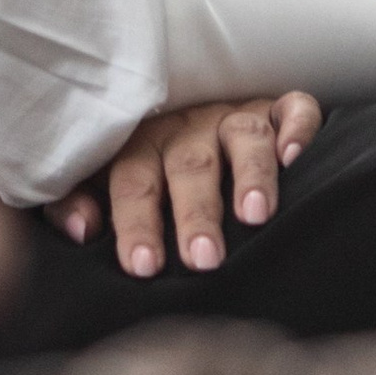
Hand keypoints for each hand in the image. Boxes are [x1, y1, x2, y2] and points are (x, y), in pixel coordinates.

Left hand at [46, 89, 323, 279]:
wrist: (186, 110)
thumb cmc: (141, 168)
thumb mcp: (98, 181)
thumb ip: (77, 203)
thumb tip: (80, 231)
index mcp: (139, 145)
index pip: (132, 181)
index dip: (136, 221)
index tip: (143, 266)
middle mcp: (186, 128)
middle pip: (189, 165)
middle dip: (195, 212)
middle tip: (202, 258)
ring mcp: (231, 116)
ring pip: (243, 137)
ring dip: (249, 175)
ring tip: (253, 216)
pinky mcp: (274, 108)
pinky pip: (292, 108)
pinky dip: (299, 127)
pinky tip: (297, 157)